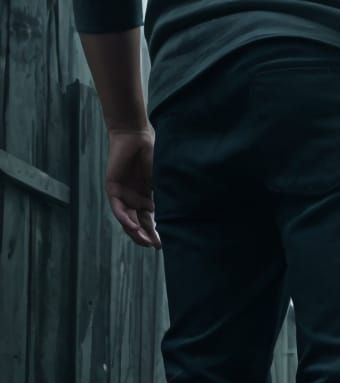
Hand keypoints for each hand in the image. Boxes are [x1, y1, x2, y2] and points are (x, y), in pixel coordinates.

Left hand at [105, 128, 159, 248]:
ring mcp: (122, 194)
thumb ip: (168, 196)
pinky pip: (117, 208)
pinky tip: (133, 227)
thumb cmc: (153, 154)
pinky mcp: (112, 188)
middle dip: (145, 236)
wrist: (137, 136)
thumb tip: (184, 214)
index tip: (163, 244)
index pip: (149, 219)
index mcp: (146, 197)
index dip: (155, 232)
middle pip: (137, 222)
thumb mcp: (164, 180)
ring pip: (126, 219)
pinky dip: (124, 218)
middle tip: (156, 246)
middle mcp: (133, 198)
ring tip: (145, 241)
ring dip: (135, 231)